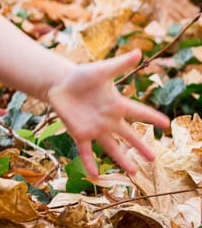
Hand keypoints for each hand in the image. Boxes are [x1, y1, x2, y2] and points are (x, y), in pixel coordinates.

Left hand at [46, 48, 169, 176]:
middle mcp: (109, 119)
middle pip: (129, 135)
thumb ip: (119, 64)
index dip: (153, 118)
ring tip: (134, 173)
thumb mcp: (101, 70)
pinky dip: (90, 162)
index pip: (140, 112)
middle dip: (141, 147)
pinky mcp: (79, 133)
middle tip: (154, 158)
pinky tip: (96, 175)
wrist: (59, 84)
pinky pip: (86, 151)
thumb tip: (138, 51)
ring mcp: (95, 128)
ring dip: (122, 160)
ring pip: (111, 147)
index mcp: (117, 104)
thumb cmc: (82, 76)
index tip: (167, 124)